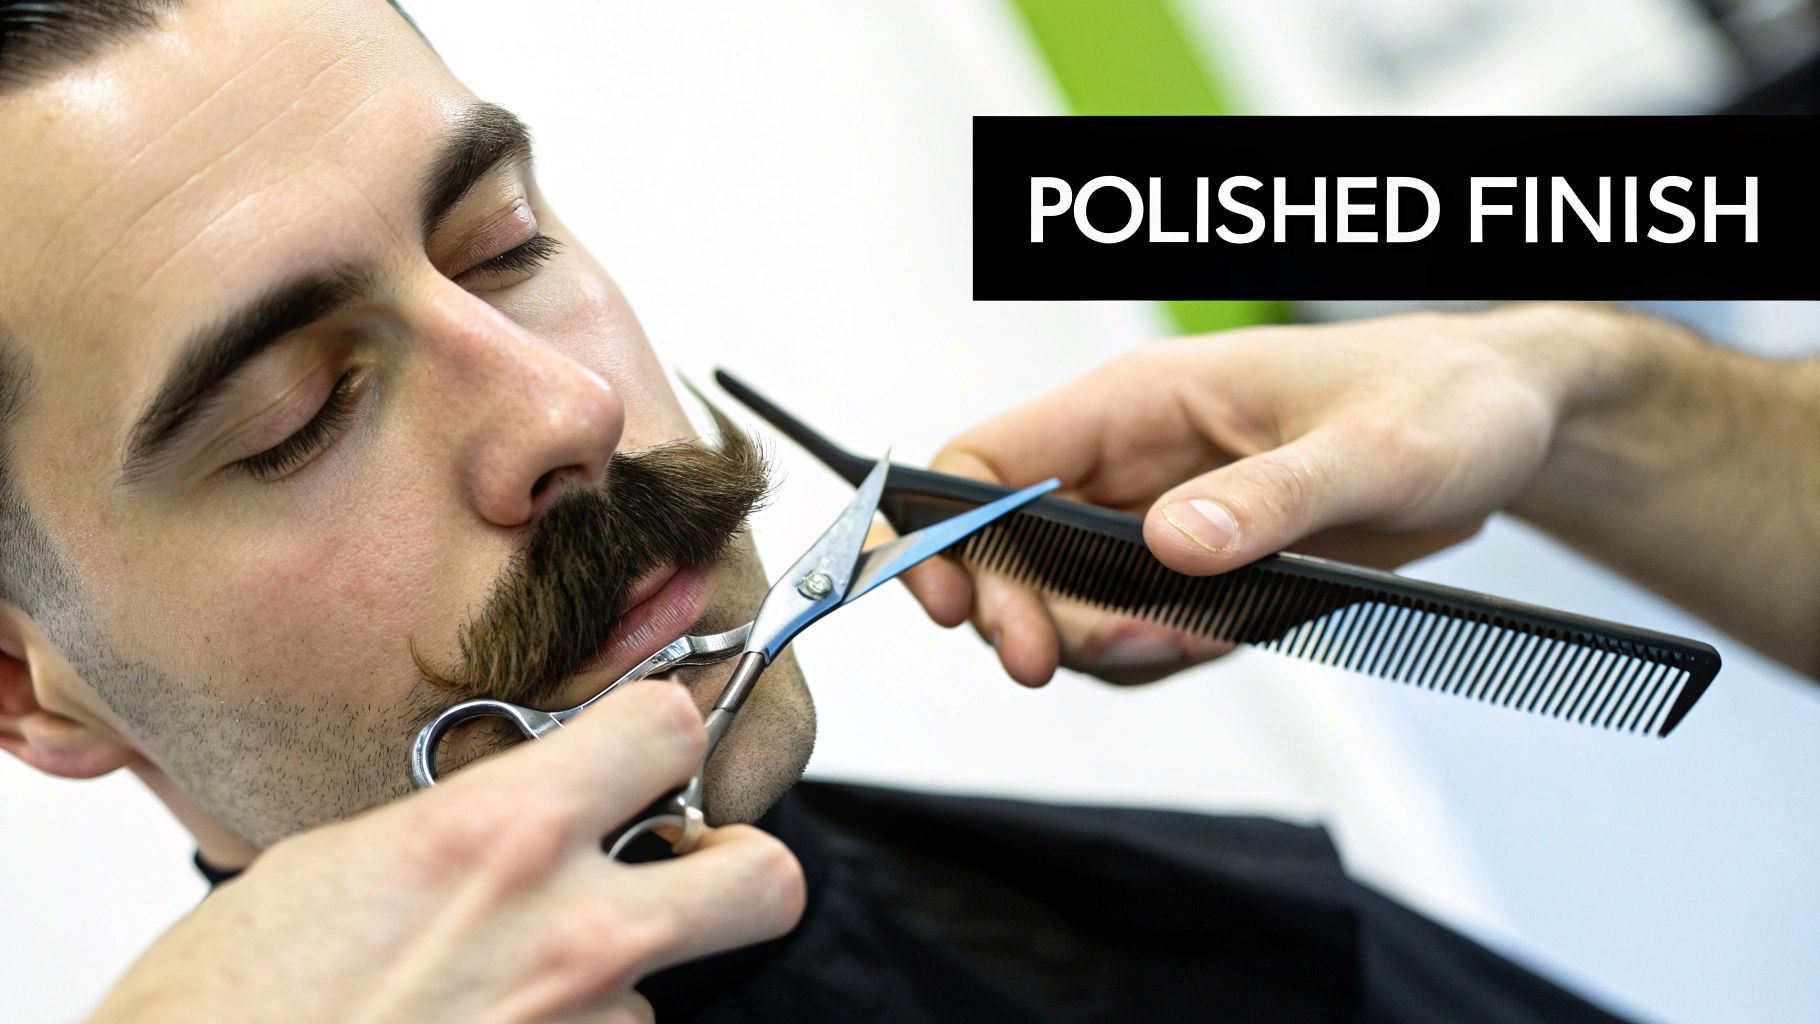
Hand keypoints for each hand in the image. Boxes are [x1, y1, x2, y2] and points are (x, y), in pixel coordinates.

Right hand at [91, 682, 804, 1023]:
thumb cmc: (224, 1007)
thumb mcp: (337, 866)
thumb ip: (461, 830)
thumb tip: (516, 815)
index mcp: (500, 838)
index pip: (671, 728)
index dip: (664, 732)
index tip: (642, 748)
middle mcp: (571, 936)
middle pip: (764, 879)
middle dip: (734, 866)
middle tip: (676, 869)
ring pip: (657, 993)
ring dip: (602, 987)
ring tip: (495, 992)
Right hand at [905, 305, 1601, 686]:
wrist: (1506, 426)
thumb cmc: (1442, 400)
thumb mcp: (1370, 448)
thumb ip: (1268, 499)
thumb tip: (1169, 545)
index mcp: (1140, 403)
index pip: (991, 459)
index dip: (945, 530)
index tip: (952, 604)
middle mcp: (1133, 464)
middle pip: (1012, 548)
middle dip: (1015, 610)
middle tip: (1043, 662)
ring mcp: (1162, 521)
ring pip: (1067, 602)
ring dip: (1091, 643)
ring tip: (1167, 647)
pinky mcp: (1203, 573)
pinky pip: (1139, 629)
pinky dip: (1152, 656)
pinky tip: (1202, 646)